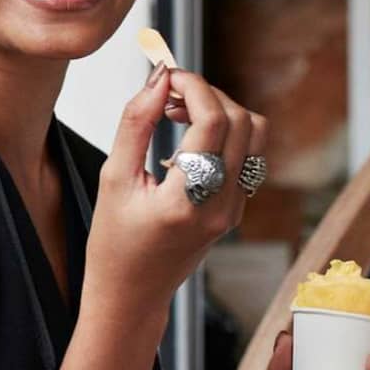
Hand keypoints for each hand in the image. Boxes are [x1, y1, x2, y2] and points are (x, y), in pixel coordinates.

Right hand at [84, 64, 267, 298]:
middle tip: (169, 93)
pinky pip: (248, 156)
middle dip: (208, 94)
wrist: (132, 293)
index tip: (167, 75)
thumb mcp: (113, 178)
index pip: (212, 121)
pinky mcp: (236, 210)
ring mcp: (234, 209)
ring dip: (222, 111)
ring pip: (255, 136)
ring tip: (180, 113)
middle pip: (242, 121)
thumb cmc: (114, 243)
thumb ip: (136, 123)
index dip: (193, 86)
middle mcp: (220, 205)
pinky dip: (224, 134)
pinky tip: (188, 142)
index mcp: (186, 200)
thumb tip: (158, 79)